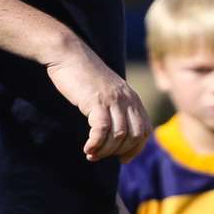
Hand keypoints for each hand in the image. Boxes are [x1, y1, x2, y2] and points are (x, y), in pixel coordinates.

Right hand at [44, 40, 150, 161]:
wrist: (68, 54)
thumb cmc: (84, 75)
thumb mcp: (107, 91)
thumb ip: (116, 107)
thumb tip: (117, 132)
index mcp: (133, 99)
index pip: (145, 131)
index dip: (136, 148)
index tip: (123, 159)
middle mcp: (127, 100)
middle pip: (134, 136)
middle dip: (119, 152)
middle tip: (102, 157)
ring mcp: (113, 100)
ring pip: (119, 135)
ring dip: (106, 150)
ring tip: (92, 155)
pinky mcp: (97, 101)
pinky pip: (102, 130)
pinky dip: (96, 143)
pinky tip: (87, 149)